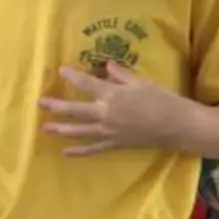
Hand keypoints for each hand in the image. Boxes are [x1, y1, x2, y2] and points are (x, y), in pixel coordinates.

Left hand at [39, 63, 194, 156]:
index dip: (73, 77)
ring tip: (45, 128)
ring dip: (61, 129)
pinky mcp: (115, 144)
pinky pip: (93, 149)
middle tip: (41, 102)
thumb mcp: (142, 82)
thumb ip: (122, 75)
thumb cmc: (163, 100)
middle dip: (57, 106)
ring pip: (80, 131)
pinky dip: (79, 152)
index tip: (61, 71)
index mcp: (114, 95)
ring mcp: (109, 131)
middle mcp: (107, 113)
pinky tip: (65, 152)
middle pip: (76, 110)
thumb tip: (106, 65)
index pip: (88, 84)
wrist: (177, 126)